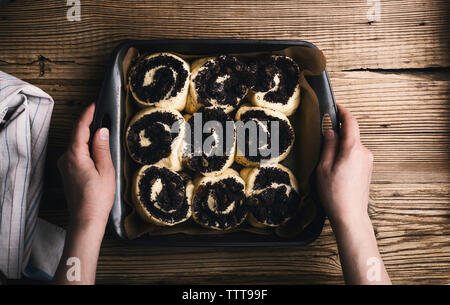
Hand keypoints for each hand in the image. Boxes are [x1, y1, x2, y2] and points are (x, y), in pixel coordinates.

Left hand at [57, 103, 115, 226]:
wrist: (86, 219)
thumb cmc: (97, 198)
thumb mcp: (106, 170)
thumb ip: (102, 148)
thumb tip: (101, 131)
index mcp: (75, 155)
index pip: (80, 128)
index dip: (87, 114)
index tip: (94, 104)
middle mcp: (65, 159)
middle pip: (77, 135)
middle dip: (88, 124)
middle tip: (101, 115)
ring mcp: (64, 166)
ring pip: (76, 145)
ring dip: (88, 137)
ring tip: (102, 132)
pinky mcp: (67, 172)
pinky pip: (76, 154)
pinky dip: (85, 148)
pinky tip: (96, 150)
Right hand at [316, 104, 373, 227]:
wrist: (350, 215)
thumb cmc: (335, 195)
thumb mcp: (323, 168)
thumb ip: (328, 146)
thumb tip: (330, 132)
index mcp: (352, 149)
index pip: (350, 123)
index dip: (343, 112)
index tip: (336, 107)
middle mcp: (364, 152)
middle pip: (350, 134)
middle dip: (337, 135)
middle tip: (322, 143)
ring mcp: (367, 161)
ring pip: (352, 146)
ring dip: (340, 148)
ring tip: (327, 164)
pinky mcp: (367, 168)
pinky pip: (355, 155)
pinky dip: (345, 156)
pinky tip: (336, 170)